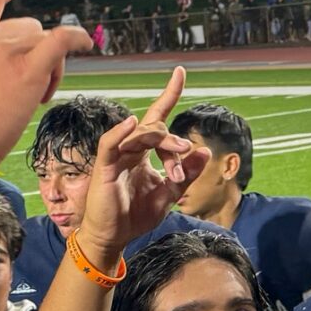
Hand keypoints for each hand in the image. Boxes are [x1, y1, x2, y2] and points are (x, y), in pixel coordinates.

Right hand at [0, 0, 92, 180]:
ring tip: (37, 99)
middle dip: (34, 52)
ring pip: (45, 43)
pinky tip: (87, 43)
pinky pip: (62, 42)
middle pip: (28, 28)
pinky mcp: (28, 73)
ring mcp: (7, 52)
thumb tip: (0, 70)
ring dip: (49, 67)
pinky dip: (77, 39)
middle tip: (30, 89)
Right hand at [74, 67, 204, 261]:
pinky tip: (131, 124)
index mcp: (144, 153)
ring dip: (162, 141)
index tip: (180, 71)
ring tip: (180, 151)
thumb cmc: (135, 216)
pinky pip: (110, 143)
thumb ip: (186, 174)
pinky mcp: (105, 166)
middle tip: (188, 153)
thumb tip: (205, 151)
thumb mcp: (169, 195)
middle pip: (155, 128)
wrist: (113, 239)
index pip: (157, 117)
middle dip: (175, 141)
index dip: (169, 94)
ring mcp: (116, 155)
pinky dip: (121, 132)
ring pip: (140, 134)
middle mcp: (130, 149)